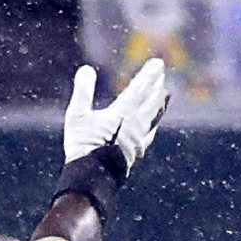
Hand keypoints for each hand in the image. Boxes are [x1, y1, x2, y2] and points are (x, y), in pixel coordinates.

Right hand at [63, 59, 169, 180]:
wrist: (93, 176)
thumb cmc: (84, 144)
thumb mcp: (77, 116)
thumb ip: (82, 92)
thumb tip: (85, 70)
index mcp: (123, 111)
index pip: (140, 88)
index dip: (149, 75)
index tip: (157, 64)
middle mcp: (136, 122)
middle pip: (152, 100)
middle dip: (156, 86)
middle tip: (161, 76)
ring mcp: (139, 137)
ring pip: (154, 116)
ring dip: (159, 103)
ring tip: (164, 96)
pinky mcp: (137, 150)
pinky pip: (150, 133)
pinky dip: (153, 124)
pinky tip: (153, 125)